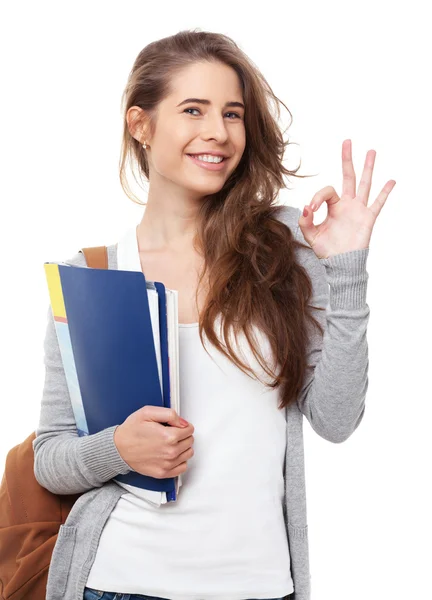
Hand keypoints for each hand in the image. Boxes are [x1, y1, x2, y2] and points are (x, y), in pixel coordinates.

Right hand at [114, 406, 194, 477]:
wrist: (118, 449)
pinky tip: (171, 454)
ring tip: (170, 443)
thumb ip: (169, 414)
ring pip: (188, 454)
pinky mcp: (163, 473)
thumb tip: (183, 422)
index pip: (189, 430)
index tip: (176, 425)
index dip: (183, 425)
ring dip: (183, 447)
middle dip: (183, 435)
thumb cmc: (131, 431)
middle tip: (171, 433)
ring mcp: (167, 464)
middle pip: (190, 441)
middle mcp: (170, 452)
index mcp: (168, 436)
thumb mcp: (148, 412)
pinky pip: (182, 467)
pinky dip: (180, 460)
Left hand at [298, 139, 395, 258]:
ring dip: (368, 168)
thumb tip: (306, 207)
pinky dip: (385, 192)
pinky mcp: (368, 218)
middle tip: (347, 142)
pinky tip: (391, 181)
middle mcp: (347, 204)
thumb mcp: (311, 235)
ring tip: (371, 151)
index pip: (327, 191)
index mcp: (333, 206)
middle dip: (347, 159)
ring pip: (364, 184)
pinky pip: (378, 203)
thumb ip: (305, 222)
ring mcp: (358, 209)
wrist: (341, 263)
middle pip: (348, 177)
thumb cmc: (327, 249)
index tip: (313, 209)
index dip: (318, 197)